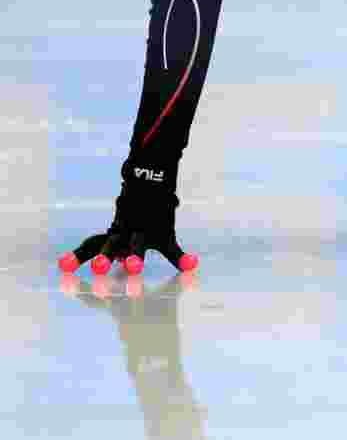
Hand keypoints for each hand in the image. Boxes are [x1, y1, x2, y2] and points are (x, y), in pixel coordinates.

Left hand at [58, 182, 197, 274]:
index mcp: (115, 228)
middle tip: (98, 269)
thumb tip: (119, 259)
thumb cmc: (139, 196)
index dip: (77, 255)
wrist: (154, 170)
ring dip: (136, 257)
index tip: (63, 265)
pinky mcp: (164, 232)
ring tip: (134, 269)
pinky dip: (182, 259)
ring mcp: (145, 229)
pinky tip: (189, 266)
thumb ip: (118, 236)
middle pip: (112, 244)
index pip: (92, 243)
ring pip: (138, 244)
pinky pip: (173, 249)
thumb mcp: (126, 215)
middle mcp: (126, 229)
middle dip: (105, 257)